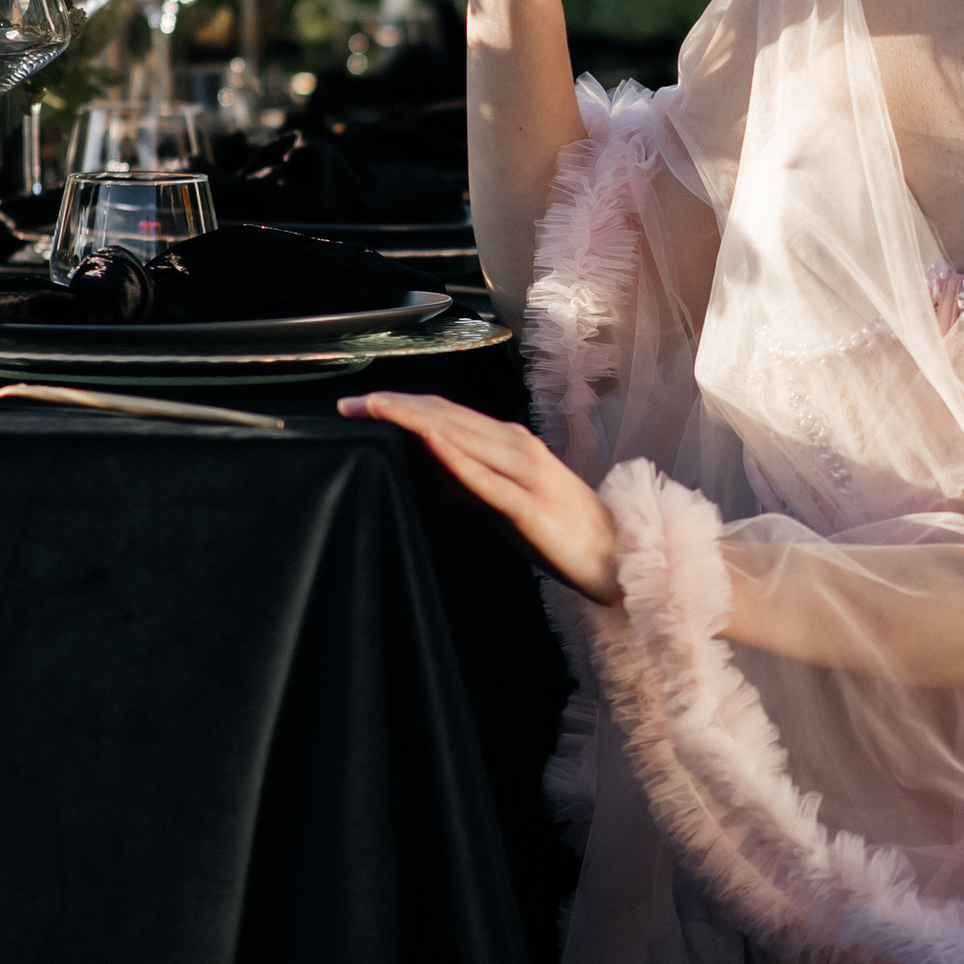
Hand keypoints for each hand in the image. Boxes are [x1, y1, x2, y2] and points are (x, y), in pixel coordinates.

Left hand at [341, 390, 620, 602]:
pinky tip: (427, 440)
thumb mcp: (505, 498)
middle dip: (394, 407)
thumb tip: (425, 460)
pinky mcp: (528, 505)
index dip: (400, 405)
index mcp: (511, 442)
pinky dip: (453, 455)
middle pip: (447, 417)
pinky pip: (484, 478)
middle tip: (348, 405)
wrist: (615, 558)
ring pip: (460, 436)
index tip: (357, 406)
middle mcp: (517, 447)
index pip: (446, 413)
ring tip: (374, 408)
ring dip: (413, 419)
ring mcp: (525, 473)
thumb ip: (468, 478)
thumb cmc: (561, 530)